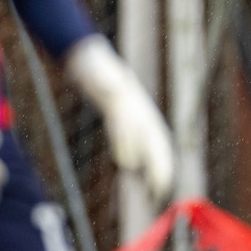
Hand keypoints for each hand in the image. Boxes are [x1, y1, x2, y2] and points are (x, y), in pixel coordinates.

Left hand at [65, 35, 174, 200]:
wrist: (90, 57)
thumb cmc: (95, 65)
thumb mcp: (100, 71)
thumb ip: (108, 82)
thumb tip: (114, 93)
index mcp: (139, 109)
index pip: (153, 140)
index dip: (158, 162)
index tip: (159, 182)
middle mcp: (142, 115)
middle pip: (157, 146)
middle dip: (161, 169)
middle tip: (161, 193)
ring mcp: (135, 117)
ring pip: (148, 147)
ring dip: (152, 168)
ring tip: (154, 191)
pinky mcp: (123, 119)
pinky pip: (133, 142)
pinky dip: (135, 156)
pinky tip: (131, 168)